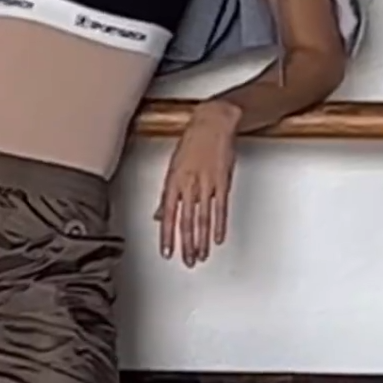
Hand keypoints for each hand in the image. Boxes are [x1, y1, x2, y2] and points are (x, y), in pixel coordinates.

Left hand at [156, 100, 240, 266]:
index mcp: (173, 181)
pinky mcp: (222, 182)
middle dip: (185, 245)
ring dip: (201, 241)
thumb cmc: (193, 141)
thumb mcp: (174, 166)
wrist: (213, 122)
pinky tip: (217, 238)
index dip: (167, 237)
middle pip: (185, 221)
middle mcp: (188, 184)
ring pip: (202, 218)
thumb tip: (160, 214)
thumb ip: (168, 194)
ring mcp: (206, 184)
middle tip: (187, 261)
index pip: (168, 215)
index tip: (167, 252)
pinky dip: (219, 225)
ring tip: (201, 255)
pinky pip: (220, 208)